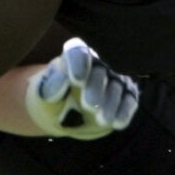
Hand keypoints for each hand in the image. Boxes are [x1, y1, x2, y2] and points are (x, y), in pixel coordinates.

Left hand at [22, 38, 138, 137]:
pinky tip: (117, 123)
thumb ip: (51, 87)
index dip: (79, 64)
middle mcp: (98, 63)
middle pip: (100, 71)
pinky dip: (124, 111)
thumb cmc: (53, 99)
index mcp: (74, 55)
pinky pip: (129, 100)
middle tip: (90, 106)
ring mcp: (114, 78)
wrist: (65, 114)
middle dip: (96, 88)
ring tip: (102, 120)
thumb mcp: (45, 95)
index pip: (78, 52)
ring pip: (116, 86)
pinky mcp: (126, 94)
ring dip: (110, 103)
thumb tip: (64, 79)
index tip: (76, 81)